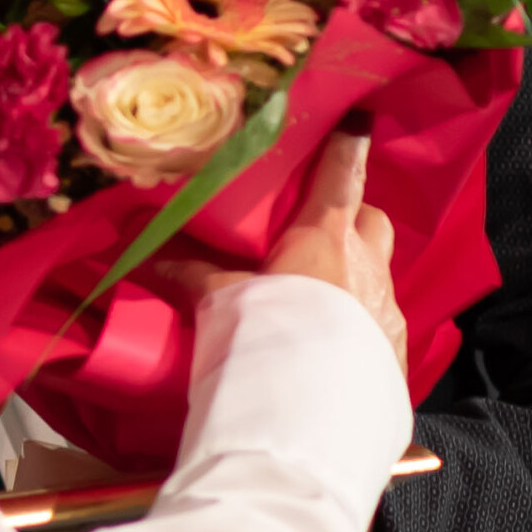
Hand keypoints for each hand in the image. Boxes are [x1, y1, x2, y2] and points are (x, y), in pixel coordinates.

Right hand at [148, 129, 404, 368]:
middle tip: (319, 225)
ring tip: (323, 288)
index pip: (342, 173)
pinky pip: (379, 320)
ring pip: (380, 270)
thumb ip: (189, 273)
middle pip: (371, 219)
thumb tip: (139, 252)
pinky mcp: (392, 352)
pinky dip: (360, 320)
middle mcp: (366, 265)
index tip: (359, 116)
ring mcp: (385, 309)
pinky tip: (334, 340)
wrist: (316, 416)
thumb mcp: (223, 302)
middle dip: (353, 216)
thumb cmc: (272, 337)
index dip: (349, 142)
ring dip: (358, 270)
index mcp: (326, 237)